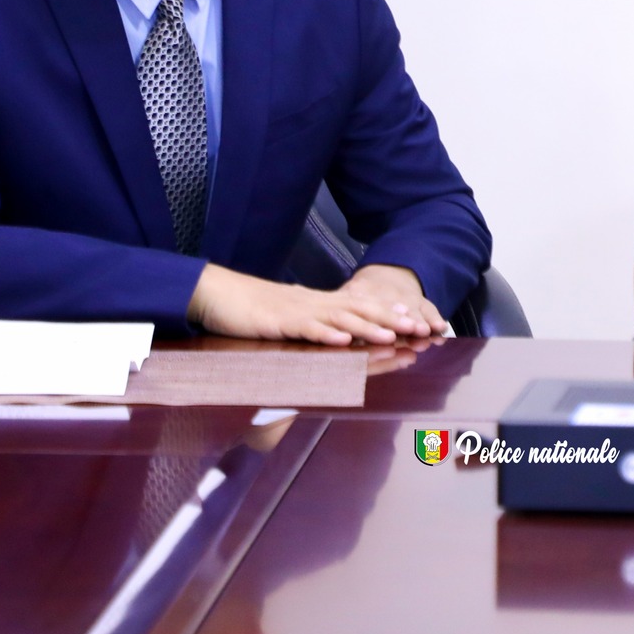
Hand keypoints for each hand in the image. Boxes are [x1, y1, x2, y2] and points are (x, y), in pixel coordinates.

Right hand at [186, 265, 432, 345]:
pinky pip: (304, 329)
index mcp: (317, 303)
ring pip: (338, 319)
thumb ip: (314, 324)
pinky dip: (325, 335)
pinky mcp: (276, 322)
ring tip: (392, 335)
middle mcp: (313, 304)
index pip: (360, 305)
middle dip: (391, 319)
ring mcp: (296, 312)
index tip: (417, 317)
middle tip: (419, 327)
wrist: (214, 293)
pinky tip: (343, 341)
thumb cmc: (251, 308)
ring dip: (367, 327)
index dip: (389, 311)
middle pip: (359, 309)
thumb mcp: (289, 317)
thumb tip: (338, 334)